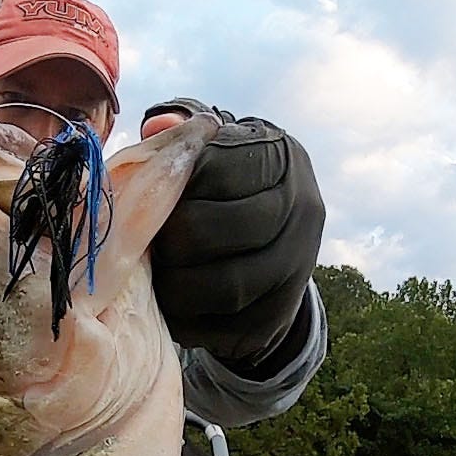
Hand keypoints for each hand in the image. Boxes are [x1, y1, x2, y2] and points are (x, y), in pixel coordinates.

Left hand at [142, 98, 324, 370]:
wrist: (272, 247)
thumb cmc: (223, 190)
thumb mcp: (211, 155)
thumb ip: (181, 140)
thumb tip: (158, 128)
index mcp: (282, 158)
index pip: (216, 169)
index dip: (173, 187)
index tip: (155, 196)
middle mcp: (303, 208)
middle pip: (216, 229)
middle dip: (170, 240)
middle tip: (151, 242)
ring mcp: (298, 265)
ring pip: (224, 285)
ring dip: (176, 284)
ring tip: (158, 273)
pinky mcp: (281, 314)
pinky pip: (226, 327)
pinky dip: (189, 320)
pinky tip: (173, 304)